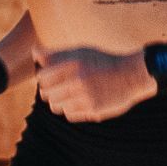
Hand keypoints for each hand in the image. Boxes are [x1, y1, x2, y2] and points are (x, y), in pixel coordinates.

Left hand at [34, 43, 150, 121]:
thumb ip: (57, 53)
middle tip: (63, 87)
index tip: (53, 78)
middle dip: (52, 91)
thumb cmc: (104, 62)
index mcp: (74, 63)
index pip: (42, 77)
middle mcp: (78, 80)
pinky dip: (73, 109)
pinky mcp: (93, 109)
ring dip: (61, 102)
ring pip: (56, 106)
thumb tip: (34, 51)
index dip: (45, 79)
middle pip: (46, 93)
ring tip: (72, 95)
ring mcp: (85, 96)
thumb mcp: (82, 51)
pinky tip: (82, 101)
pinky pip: (70, 114)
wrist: (132, 75)